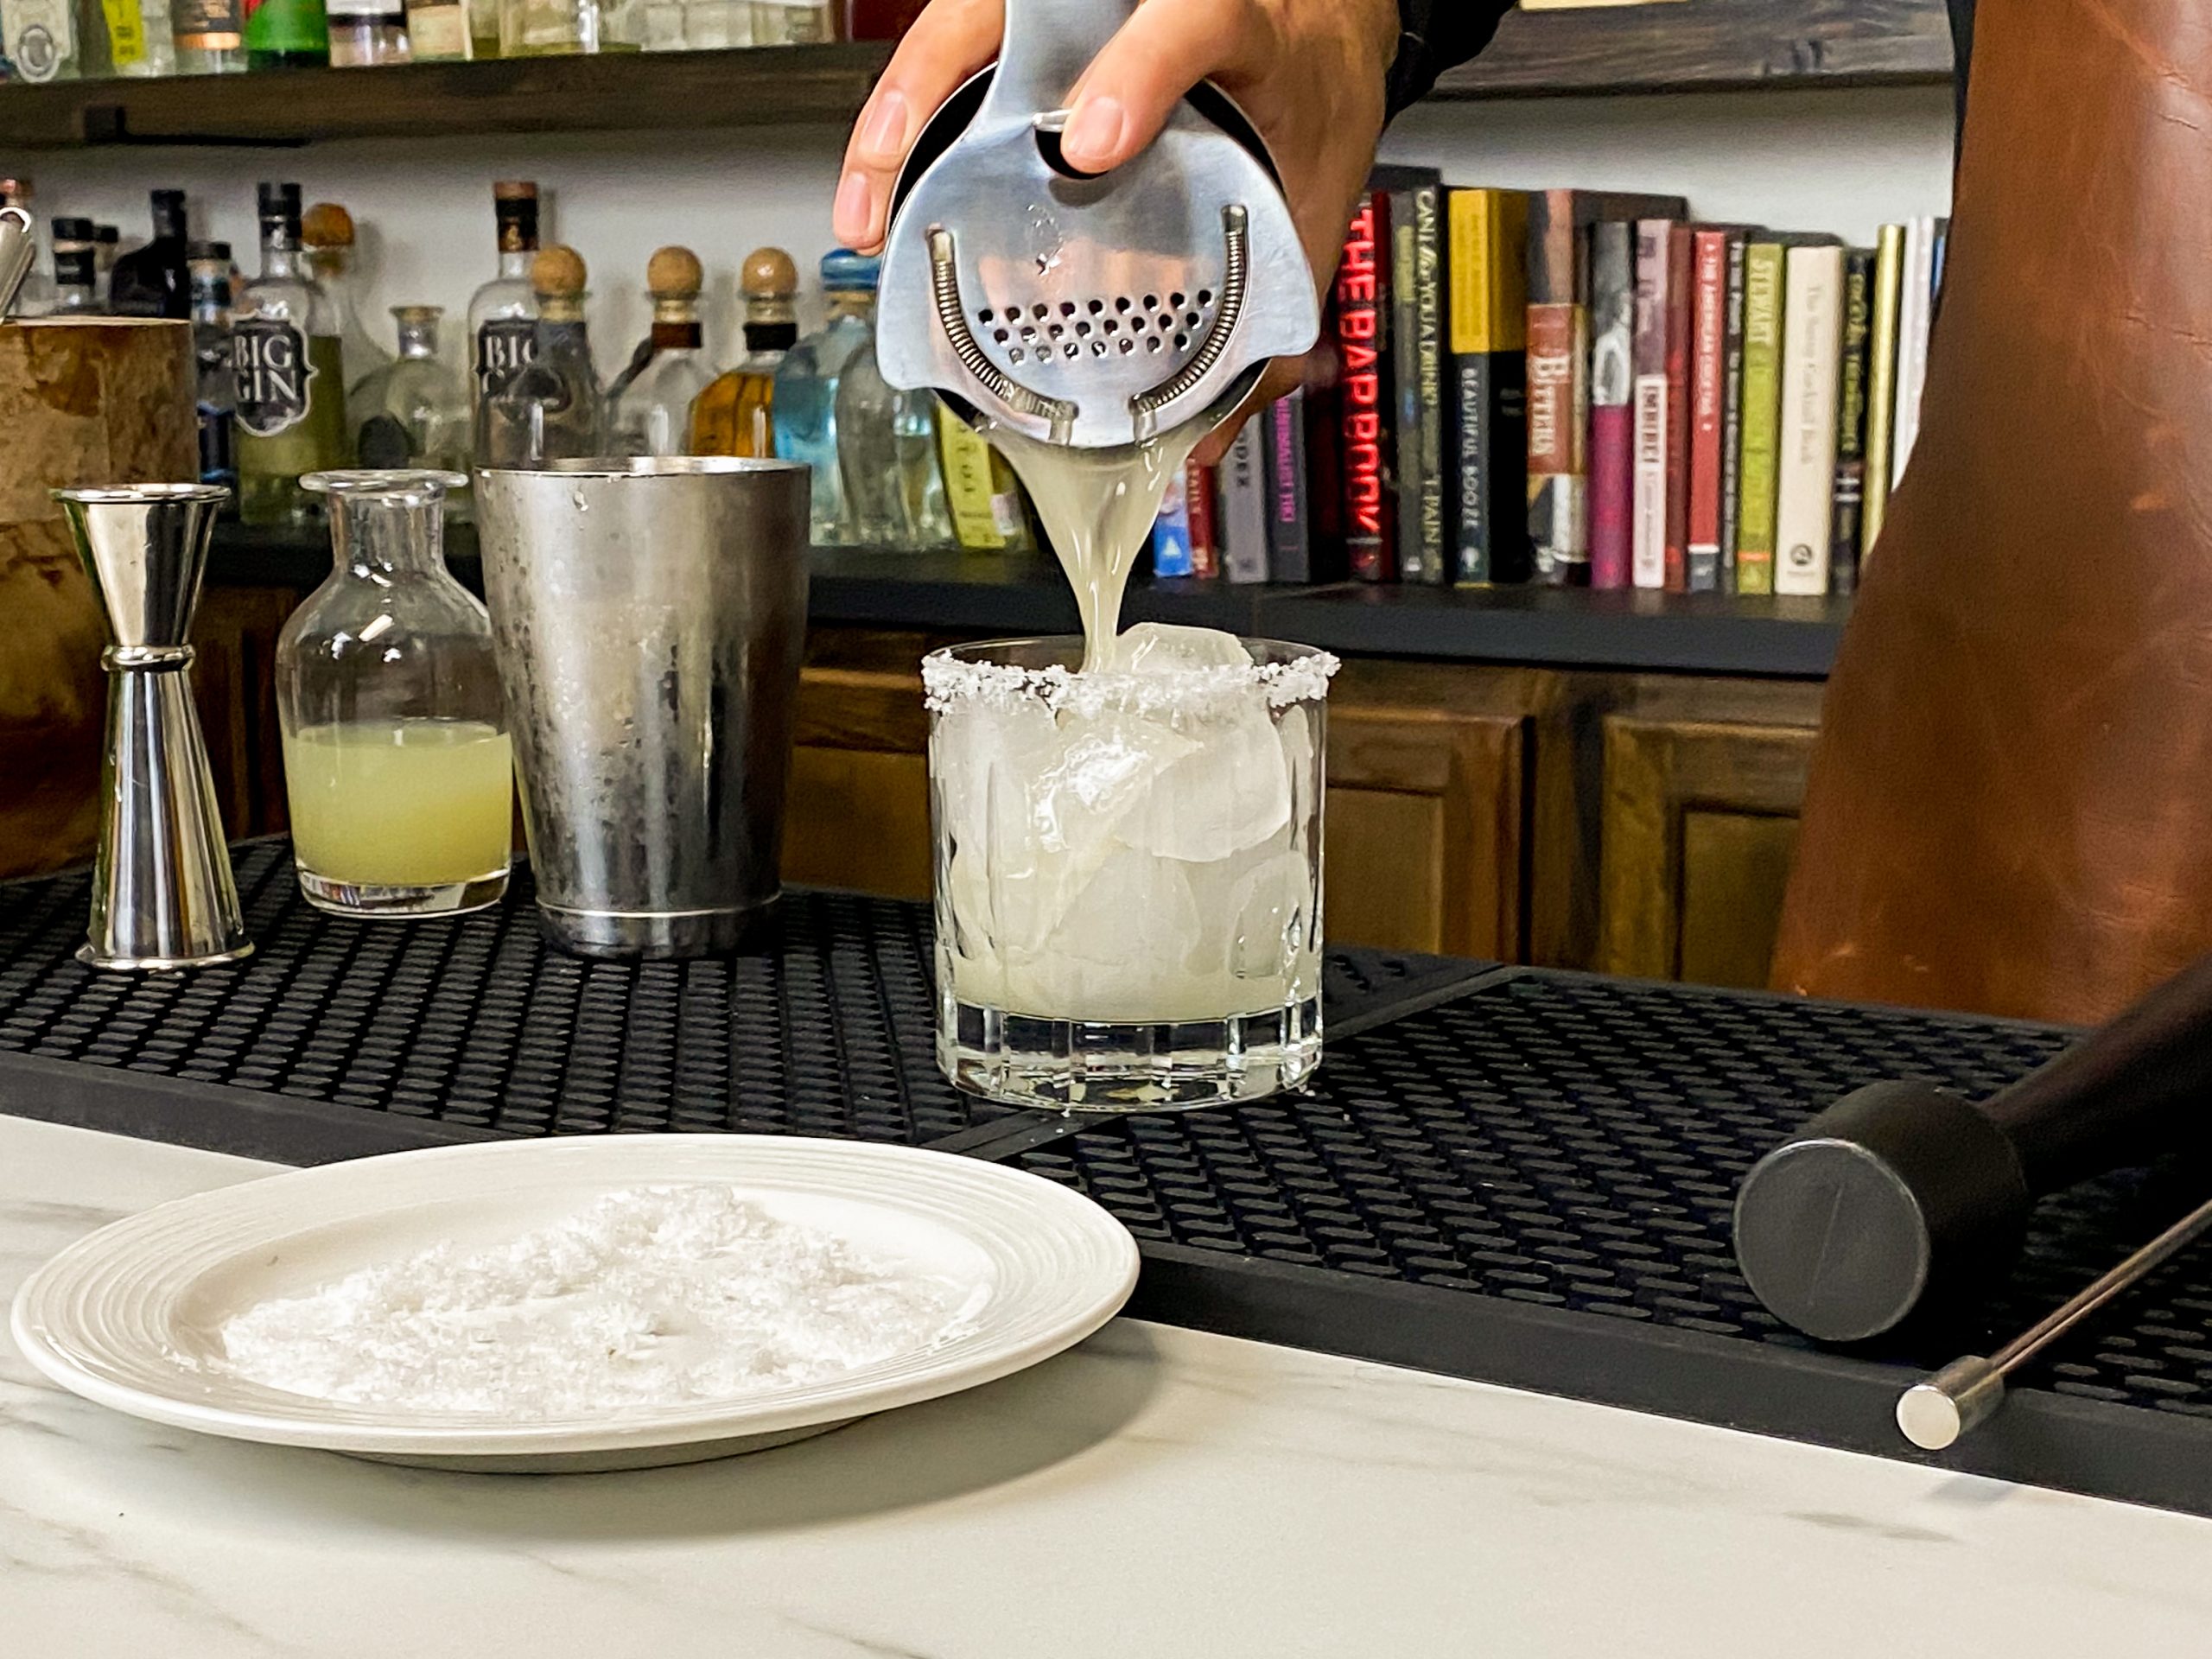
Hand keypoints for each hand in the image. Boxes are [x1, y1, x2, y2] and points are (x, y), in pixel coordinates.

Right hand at [834, 0, 1401, 438]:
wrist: (1316, 25)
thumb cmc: (1310, 90)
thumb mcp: (1316, 194)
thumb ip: (1276, 301)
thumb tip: (1217, 425)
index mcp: (1248, 26)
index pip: (1193, 15)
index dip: (1140, 71)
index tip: (1092, 144)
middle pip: (1023, 8)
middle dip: (937, 89)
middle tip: (895, 187)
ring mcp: (1080, 4)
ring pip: (970, 22)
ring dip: (898, 114)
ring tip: (869, 211)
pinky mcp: (1041, 16)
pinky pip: (961, 49)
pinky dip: (911, 118)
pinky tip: (887, 183)